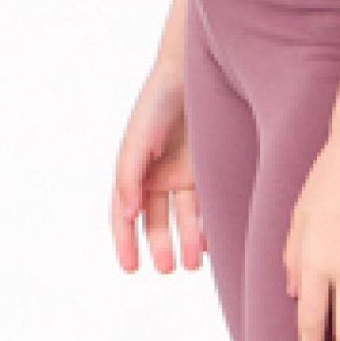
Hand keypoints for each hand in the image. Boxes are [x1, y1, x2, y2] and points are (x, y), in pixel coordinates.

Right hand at [112, 61, 206, 273]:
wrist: (195, 71)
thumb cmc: (159, 102)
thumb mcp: (138, 139)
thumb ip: (129, 176)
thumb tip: (127, 215)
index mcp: (134, 172)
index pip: (125, 215)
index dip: (125, 242)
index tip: (130, 268)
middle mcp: (158, 176)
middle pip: (156, 222)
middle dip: (160, 246)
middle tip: (168, 269)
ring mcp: (185, 174)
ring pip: (185, 218)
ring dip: (188, 241)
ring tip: (193, 264)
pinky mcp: (209, 169)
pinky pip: (209, 204)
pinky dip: (210, 224)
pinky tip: (214, 241)